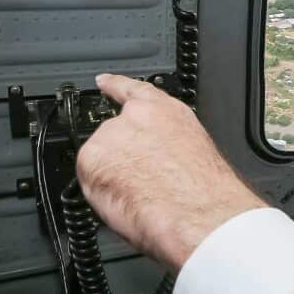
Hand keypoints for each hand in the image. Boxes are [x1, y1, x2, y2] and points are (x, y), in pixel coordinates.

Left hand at [75, 74, 265, 271]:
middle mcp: (136, 116)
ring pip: (100, 158)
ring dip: (111, 175)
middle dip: (121, 157)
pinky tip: (125, 201)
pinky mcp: (92, 157)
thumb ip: (168, 144)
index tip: (104, 82)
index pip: (133, 89)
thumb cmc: (204, 190)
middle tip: (140, 183)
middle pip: (114, 134)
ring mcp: (112, 134)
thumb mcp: (194, 153)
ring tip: (140, 196)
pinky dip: (101, 191)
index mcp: (167, 111)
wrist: (196, 211)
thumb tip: (156, 156)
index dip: (115, 85)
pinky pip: (88, 178)